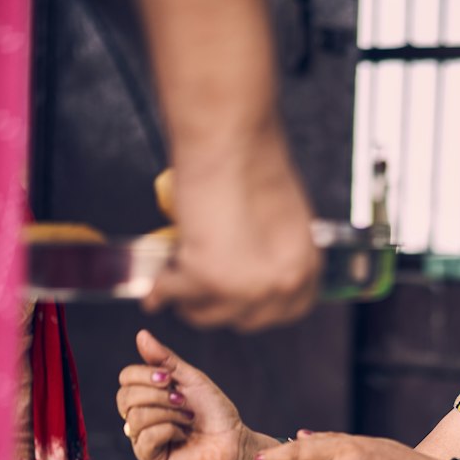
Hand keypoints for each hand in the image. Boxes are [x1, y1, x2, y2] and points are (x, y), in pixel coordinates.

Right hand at [117, 329, 247, 459]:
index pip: (126, 378)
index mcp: (147, 395)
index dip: (144, 374)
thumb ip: (165, 359)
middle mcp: (140, 416)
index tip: (169, 378)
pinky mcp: (150, 458)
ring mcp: (143, 439)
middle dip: (156, 395)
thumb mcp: (191, 379)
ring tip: (188, 418)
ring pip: (136, 418)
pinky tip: (182, 435)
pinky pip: (145, 438)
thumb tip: (141, 334)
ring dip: (168, 413)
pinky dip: (168, 431)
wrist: (234, 442)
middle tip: (182, 401)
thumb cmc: (214, 412)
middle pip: (125, 397)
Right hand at [142, 125, 319, 330]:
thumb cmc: (253, 161)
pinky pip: (175, 293)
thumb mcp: (282, 219)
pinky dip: (159, 289)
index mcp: (306, 267)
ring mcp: (246, 287)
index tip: (235, 301)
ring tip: (174, 284)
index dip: (256, 307)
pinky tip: (153, 286)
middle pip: (245, 319)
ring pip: (207, 314)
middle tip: (197, 292)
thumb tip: (249, 269)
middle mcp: (282, 284)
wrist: (231, 139)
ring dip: (187, 301)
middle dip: (219, 306)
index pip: (286, 311)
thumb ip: (273, 252)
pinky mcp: (208, 279)